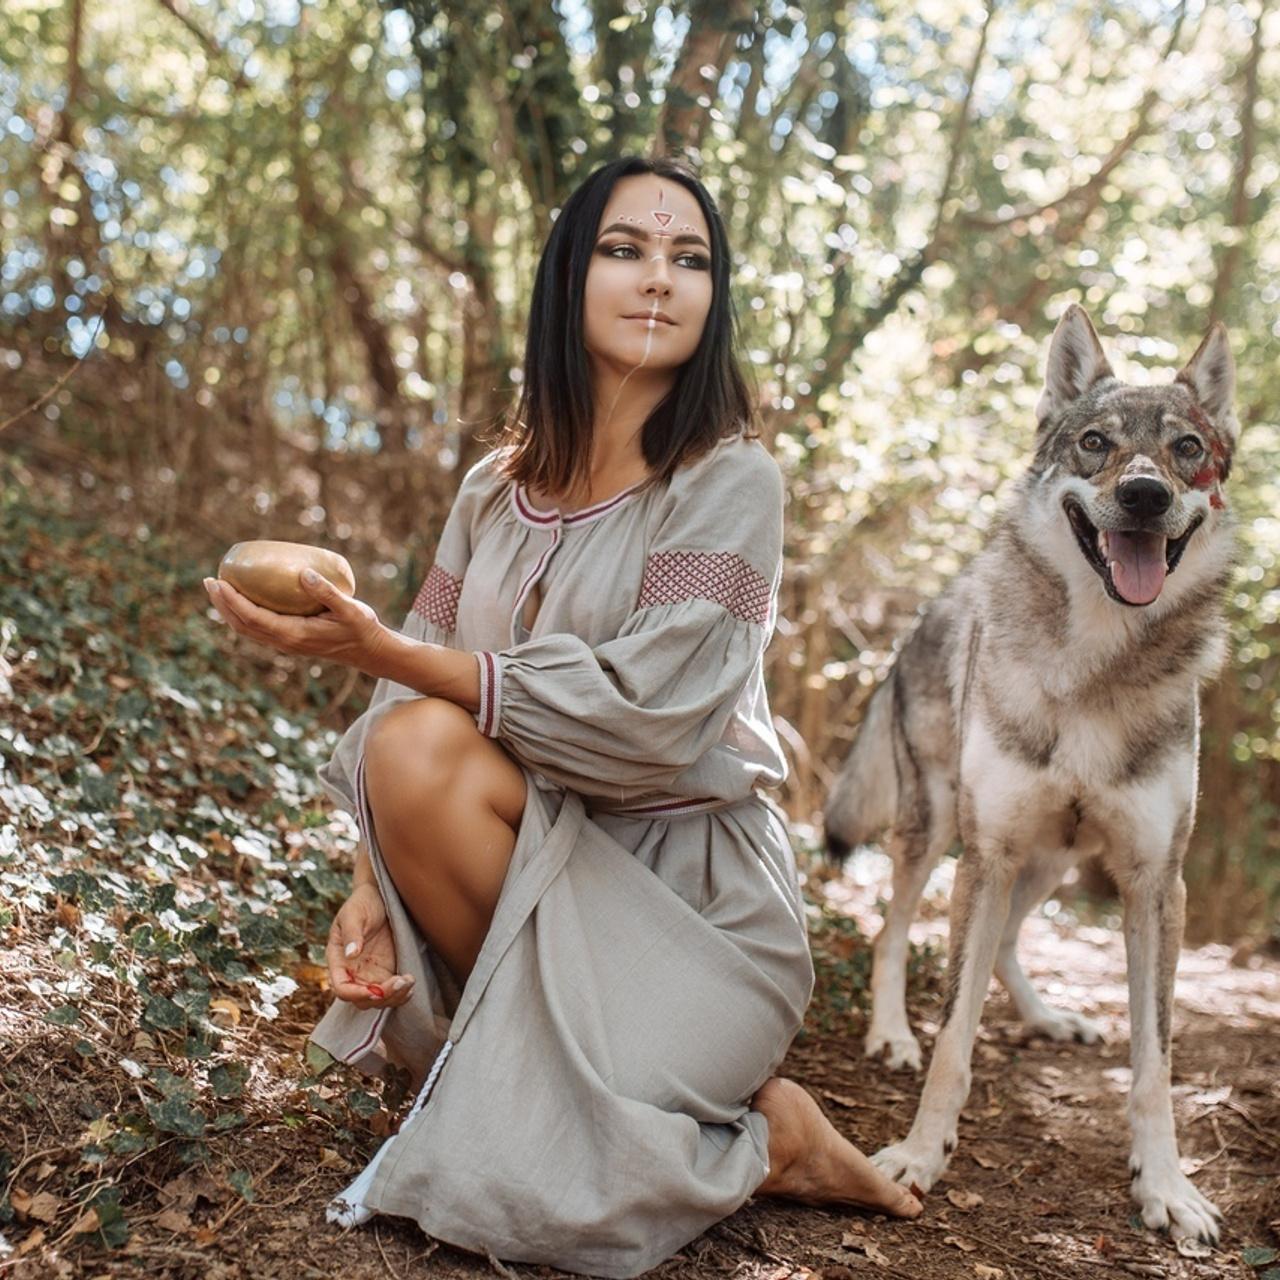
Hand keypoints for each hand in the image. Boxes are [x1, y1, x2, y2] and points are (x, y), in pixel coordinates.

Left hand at [203, 572, 390, 672]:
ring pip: (247, 629)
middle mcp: (285, 642)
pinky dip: (243, 613)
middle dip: (222, 604)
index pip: (254, 618)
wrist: (369, 651)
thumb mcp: (349, 609)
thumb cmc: (361, 628)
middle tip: (210, 581)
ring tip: (218, 589)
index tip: (219, 582)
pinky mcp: (289, 639)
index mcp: (295, 634)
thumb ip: (328, 592)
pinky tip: (242, 598)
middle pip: (243, 625)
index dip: (232, 601)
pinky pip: (258, 627)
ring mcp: (286, 643)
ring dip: (229, 610)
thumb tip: (304, 573)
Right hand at [325, 881, 415, 1010]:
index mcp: (338, 959)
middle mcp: (353, 971)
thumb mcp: (354, 913)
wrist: (382, 894)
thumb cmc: (363, 901)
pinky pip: (391, 991)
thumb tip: (351, 954)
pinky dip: (401, 993)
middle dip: (381, 997)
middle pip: (362, 999)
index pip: (342, 988)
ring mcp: (371, 973)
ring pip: (378, 1000)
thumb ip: (352, 933)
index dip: (355, 994)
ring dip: (394, 997)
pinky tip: (411, 984)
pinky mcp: (387, 971)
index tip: (374, 990)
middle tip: (401, 982)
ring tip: (410, 981)